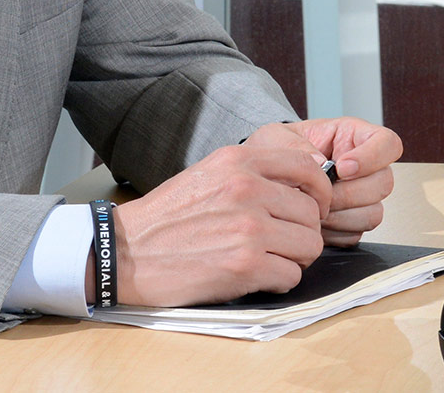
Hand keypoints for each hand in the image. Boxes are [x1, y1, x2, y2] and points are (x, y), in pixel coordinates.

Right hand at [108, 142, 330, 305]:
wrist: (125, 252)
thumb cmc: (167, 217)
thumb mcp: (209, 173)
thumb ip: (254, 172)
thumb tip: (304, 184)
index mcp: (240, 161)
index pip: (309, 168)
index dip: (319, 192)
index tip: (313, 207)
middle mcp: (248, 190)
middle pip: (312, 214)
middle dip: (303, 232)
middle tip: (282, 243)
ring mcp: (248, 229)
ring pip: (309, 246)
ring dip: (294, 258)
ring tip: (269, 260)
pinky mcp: (245, 266)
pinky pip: (291, 275)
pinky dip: (279, 281)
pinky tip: (256, 277)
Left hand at [247, 117, 403, 245]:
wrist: (265, 178)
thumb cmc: (275, 151)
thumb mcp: (277, 138)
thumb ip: (296, 145)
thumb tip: (320, 162)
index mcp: (353, 138)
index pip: (388, 143)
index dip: (372, 157)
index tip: (343, 167)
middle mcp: (366, 168)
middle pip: (384, 182)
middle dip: (350, 193)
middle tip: (323, 194)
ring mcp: (362, 197)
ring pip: (374, 212)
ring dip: (342, 215)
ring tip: (314, 210)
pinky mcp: (352, 222)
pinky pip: (357, 234)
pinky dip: (335, 232)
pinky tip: (316, 223)